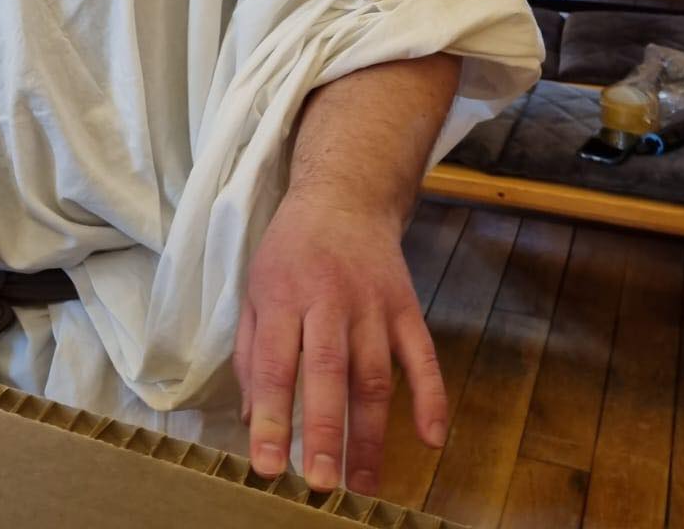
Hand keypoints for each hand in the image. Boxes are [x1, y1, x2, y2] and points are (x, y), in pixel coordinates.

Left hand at [234, 191, 445, 494]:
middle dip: (326, 431)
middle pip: (329, 371)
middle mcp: (329, 300)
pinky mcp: (407, 306)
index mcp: (283, 296)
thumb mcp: (256, 288)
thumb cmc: (291, 251)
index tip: (268, 466)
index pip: (276, 365)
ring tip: (365, 485)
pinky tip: (431, 438)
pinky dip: (431, 397)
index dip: (271, 418)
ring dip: (372, 434)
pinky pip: (423, 356)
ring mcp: (373, 304)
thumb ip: (252, 353)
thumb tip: (252, 418)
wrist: (345, 197)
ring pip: (374, 374)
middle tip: (322, 483)